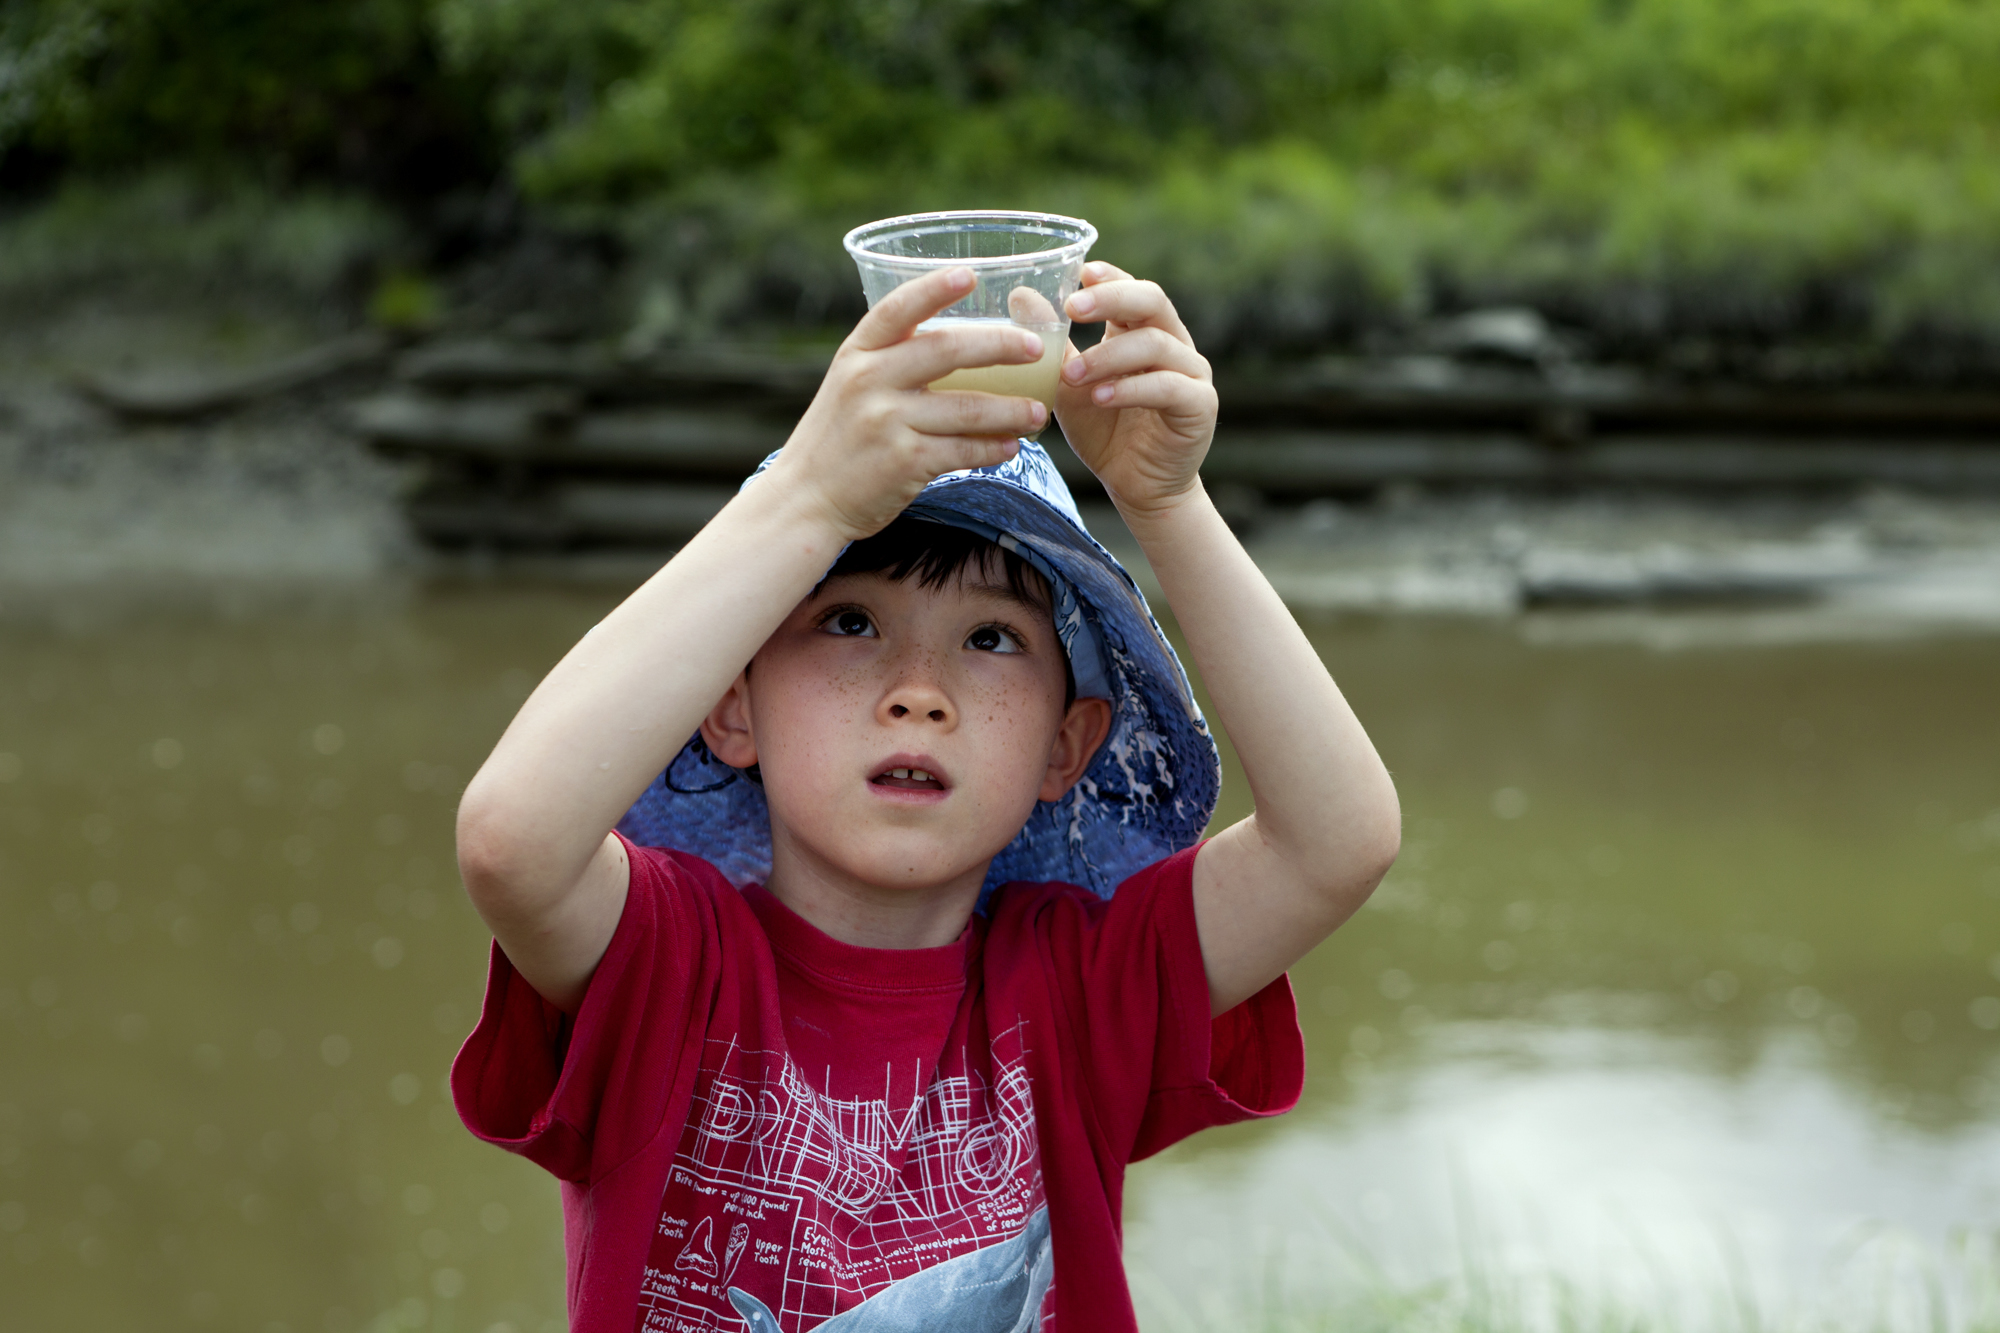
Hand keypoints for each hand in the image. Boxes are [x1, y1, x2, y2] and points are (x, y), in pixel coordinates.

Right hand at [768, 267, 1052, 540]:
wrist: (804, 499)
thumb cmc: (836, 439)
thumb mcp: (848, 385)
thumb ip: (889, 361)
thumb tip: (959, 344)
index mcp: (857, 354)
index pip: (898, 309)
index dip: (934, 288)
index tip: (969, 275)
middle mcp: (869, 381)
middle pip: (947, 350)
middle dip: (1001, 345)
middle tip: (1037, 349)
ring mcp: (886, 421)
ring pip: (967, 408)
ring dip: (1011, 410)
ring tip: (1038, 412)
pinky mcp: (904, 462)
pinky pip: (963, 450)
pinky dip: (993, 448)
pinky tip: (1010, 446)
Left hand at [1055, 263, 1217, 518]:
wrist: (1138, 487)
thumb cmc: (1105, 431)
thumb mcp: (1069, 385)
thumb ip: (1054, 344)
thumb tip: (1020, 294)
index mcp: (1143, 331)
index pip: (1132, 288)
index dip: (1109, 277)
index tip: (1080, 273)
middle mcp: (1174, 343)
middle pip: (1151, 300)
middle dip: (1110, 299)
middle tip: (1072, 308)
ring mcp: (1192, 372)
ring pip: (1155, 344)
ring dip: (1108, 356)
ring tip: (1072, 374)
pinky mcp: (1200, 405)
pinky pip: (1168, 386)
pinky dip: (1131, 389)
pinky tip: (1101, 397)